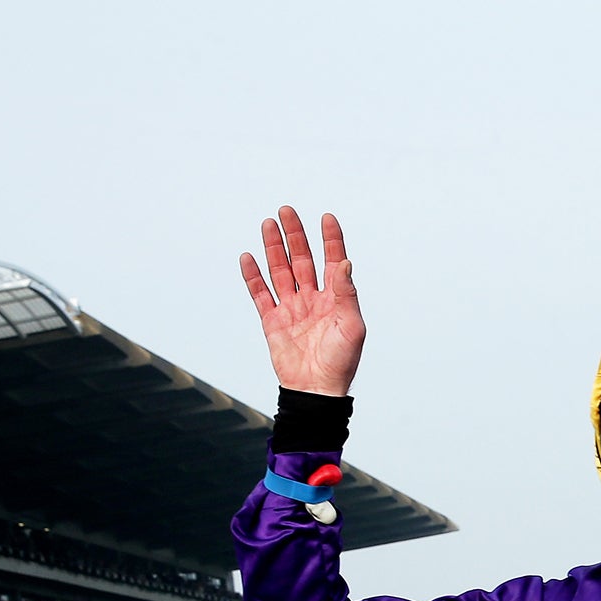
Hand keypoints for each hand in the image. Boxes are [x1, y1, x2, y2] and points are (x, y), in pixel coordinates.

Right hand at [239, 207, 365, 397]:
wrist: (316, 390)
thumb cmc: (340, 362)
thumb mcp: (352, 326)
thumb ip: (346, 293)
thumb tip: (344, 262)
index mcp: (335, 299)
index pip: (332, 261)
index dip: (330, 240)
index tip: (326, 218)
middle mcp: (313, 299)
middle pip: (303, 260)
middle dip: (295, 235)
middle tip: (287, 211)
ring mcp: (292, 309)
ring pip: (281, 271)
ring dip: (275, 248)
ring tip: (268, 224)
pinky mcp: (273, 321)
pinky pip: (260, 294)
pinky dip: (253, 276)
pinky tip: (248, 257)